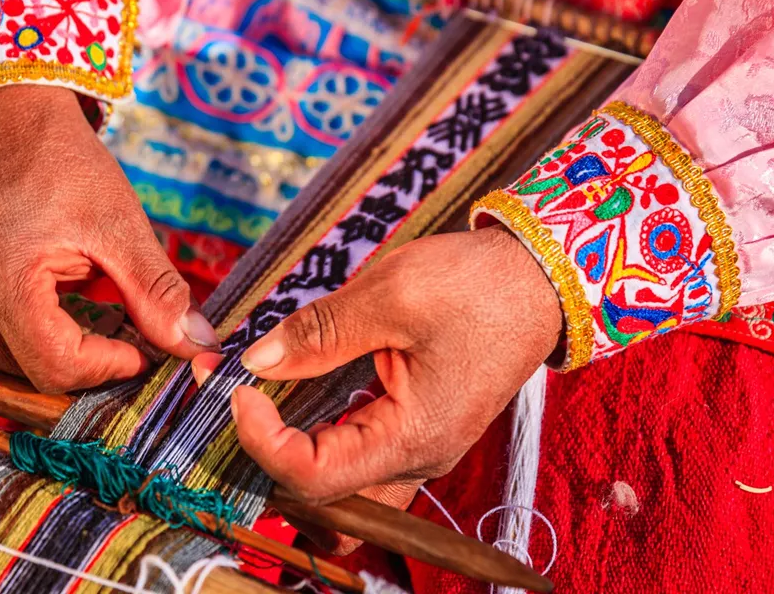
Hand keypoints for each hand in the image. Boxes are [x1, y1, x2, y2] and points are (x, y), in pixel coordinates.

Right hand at [0, 86, 217, 392]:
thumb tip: (196, 348)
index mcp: (2, 282)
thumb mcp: (121, 225)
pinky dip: (13, 335)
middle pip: (33, 372)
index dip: (107, 366)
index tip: (139, 347)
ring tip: (72, 296)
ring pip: (6, 365)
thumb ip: (156, 293)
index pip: (57, 368)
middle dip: (84, 356)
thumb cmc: (64, 166)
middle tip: (115, 319)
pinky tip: (31, 296)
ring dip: (48, 345)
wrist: (4, 122)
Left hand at [192, 226, 560, 552]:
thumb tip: (257, 361)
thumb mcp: (392, 295)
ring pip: (335, 482)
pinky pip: (353, 453)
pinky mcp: (413, 428)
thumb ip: (319, 333)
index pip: (314, 476)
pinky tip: (292, 389)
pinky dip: (314, 432)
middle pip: (320, 494)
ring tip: (255, 394)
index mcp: (414, 438)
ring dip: (288, 447)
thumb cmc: (480, 285)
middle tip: (232, 392)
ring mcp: (416, 448)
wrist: (541, 279)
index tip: (234, 389)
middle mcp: (417, 458)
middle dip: (265, 451)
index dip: (261, 440)